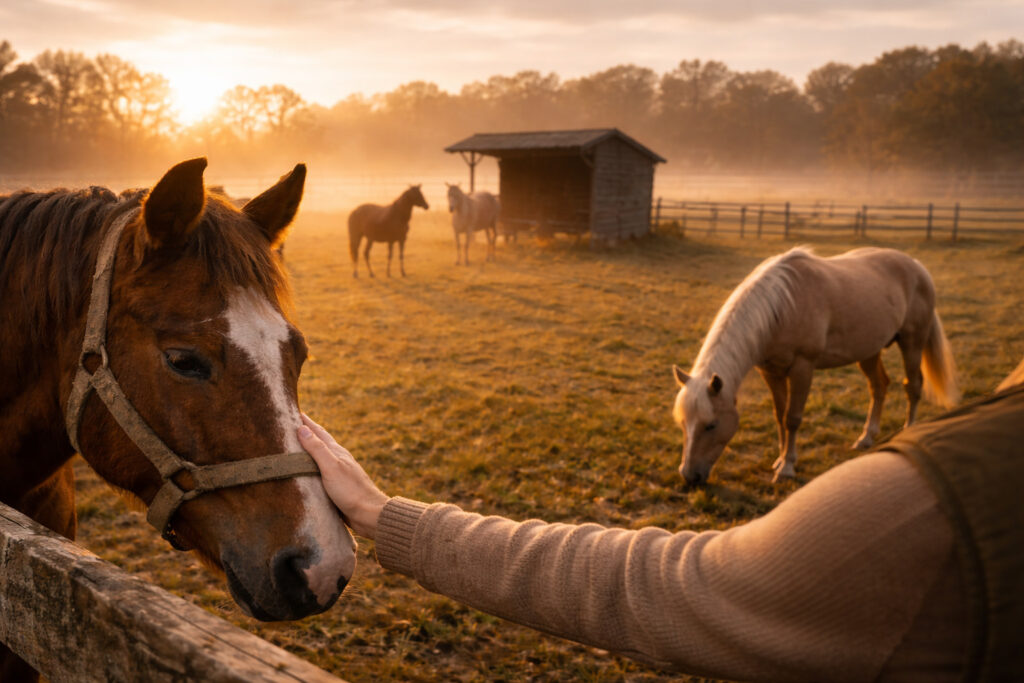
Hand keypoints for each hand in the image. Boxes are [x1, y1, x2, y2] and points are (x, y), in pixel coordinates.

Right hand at [297, 414, 388, 538]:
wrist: (369, 514)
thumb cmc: (351, 490)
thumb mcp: (331, 467)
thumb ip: (317, 449)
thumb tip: (302, 428)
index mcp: (337, 452)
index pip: (318, 432)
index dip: (306, 422)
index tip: (293, 410)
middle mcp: (338, 459)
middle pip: (320, 442)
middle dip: (306, 432)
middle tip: (291, 424)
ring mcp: (338, 472)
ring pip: (320, 457)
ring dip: (308, 450)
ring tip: (295, 446)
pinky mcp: (337, 486)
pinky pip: (320, 471)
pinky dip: (311, 467)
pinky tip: (307, 472)